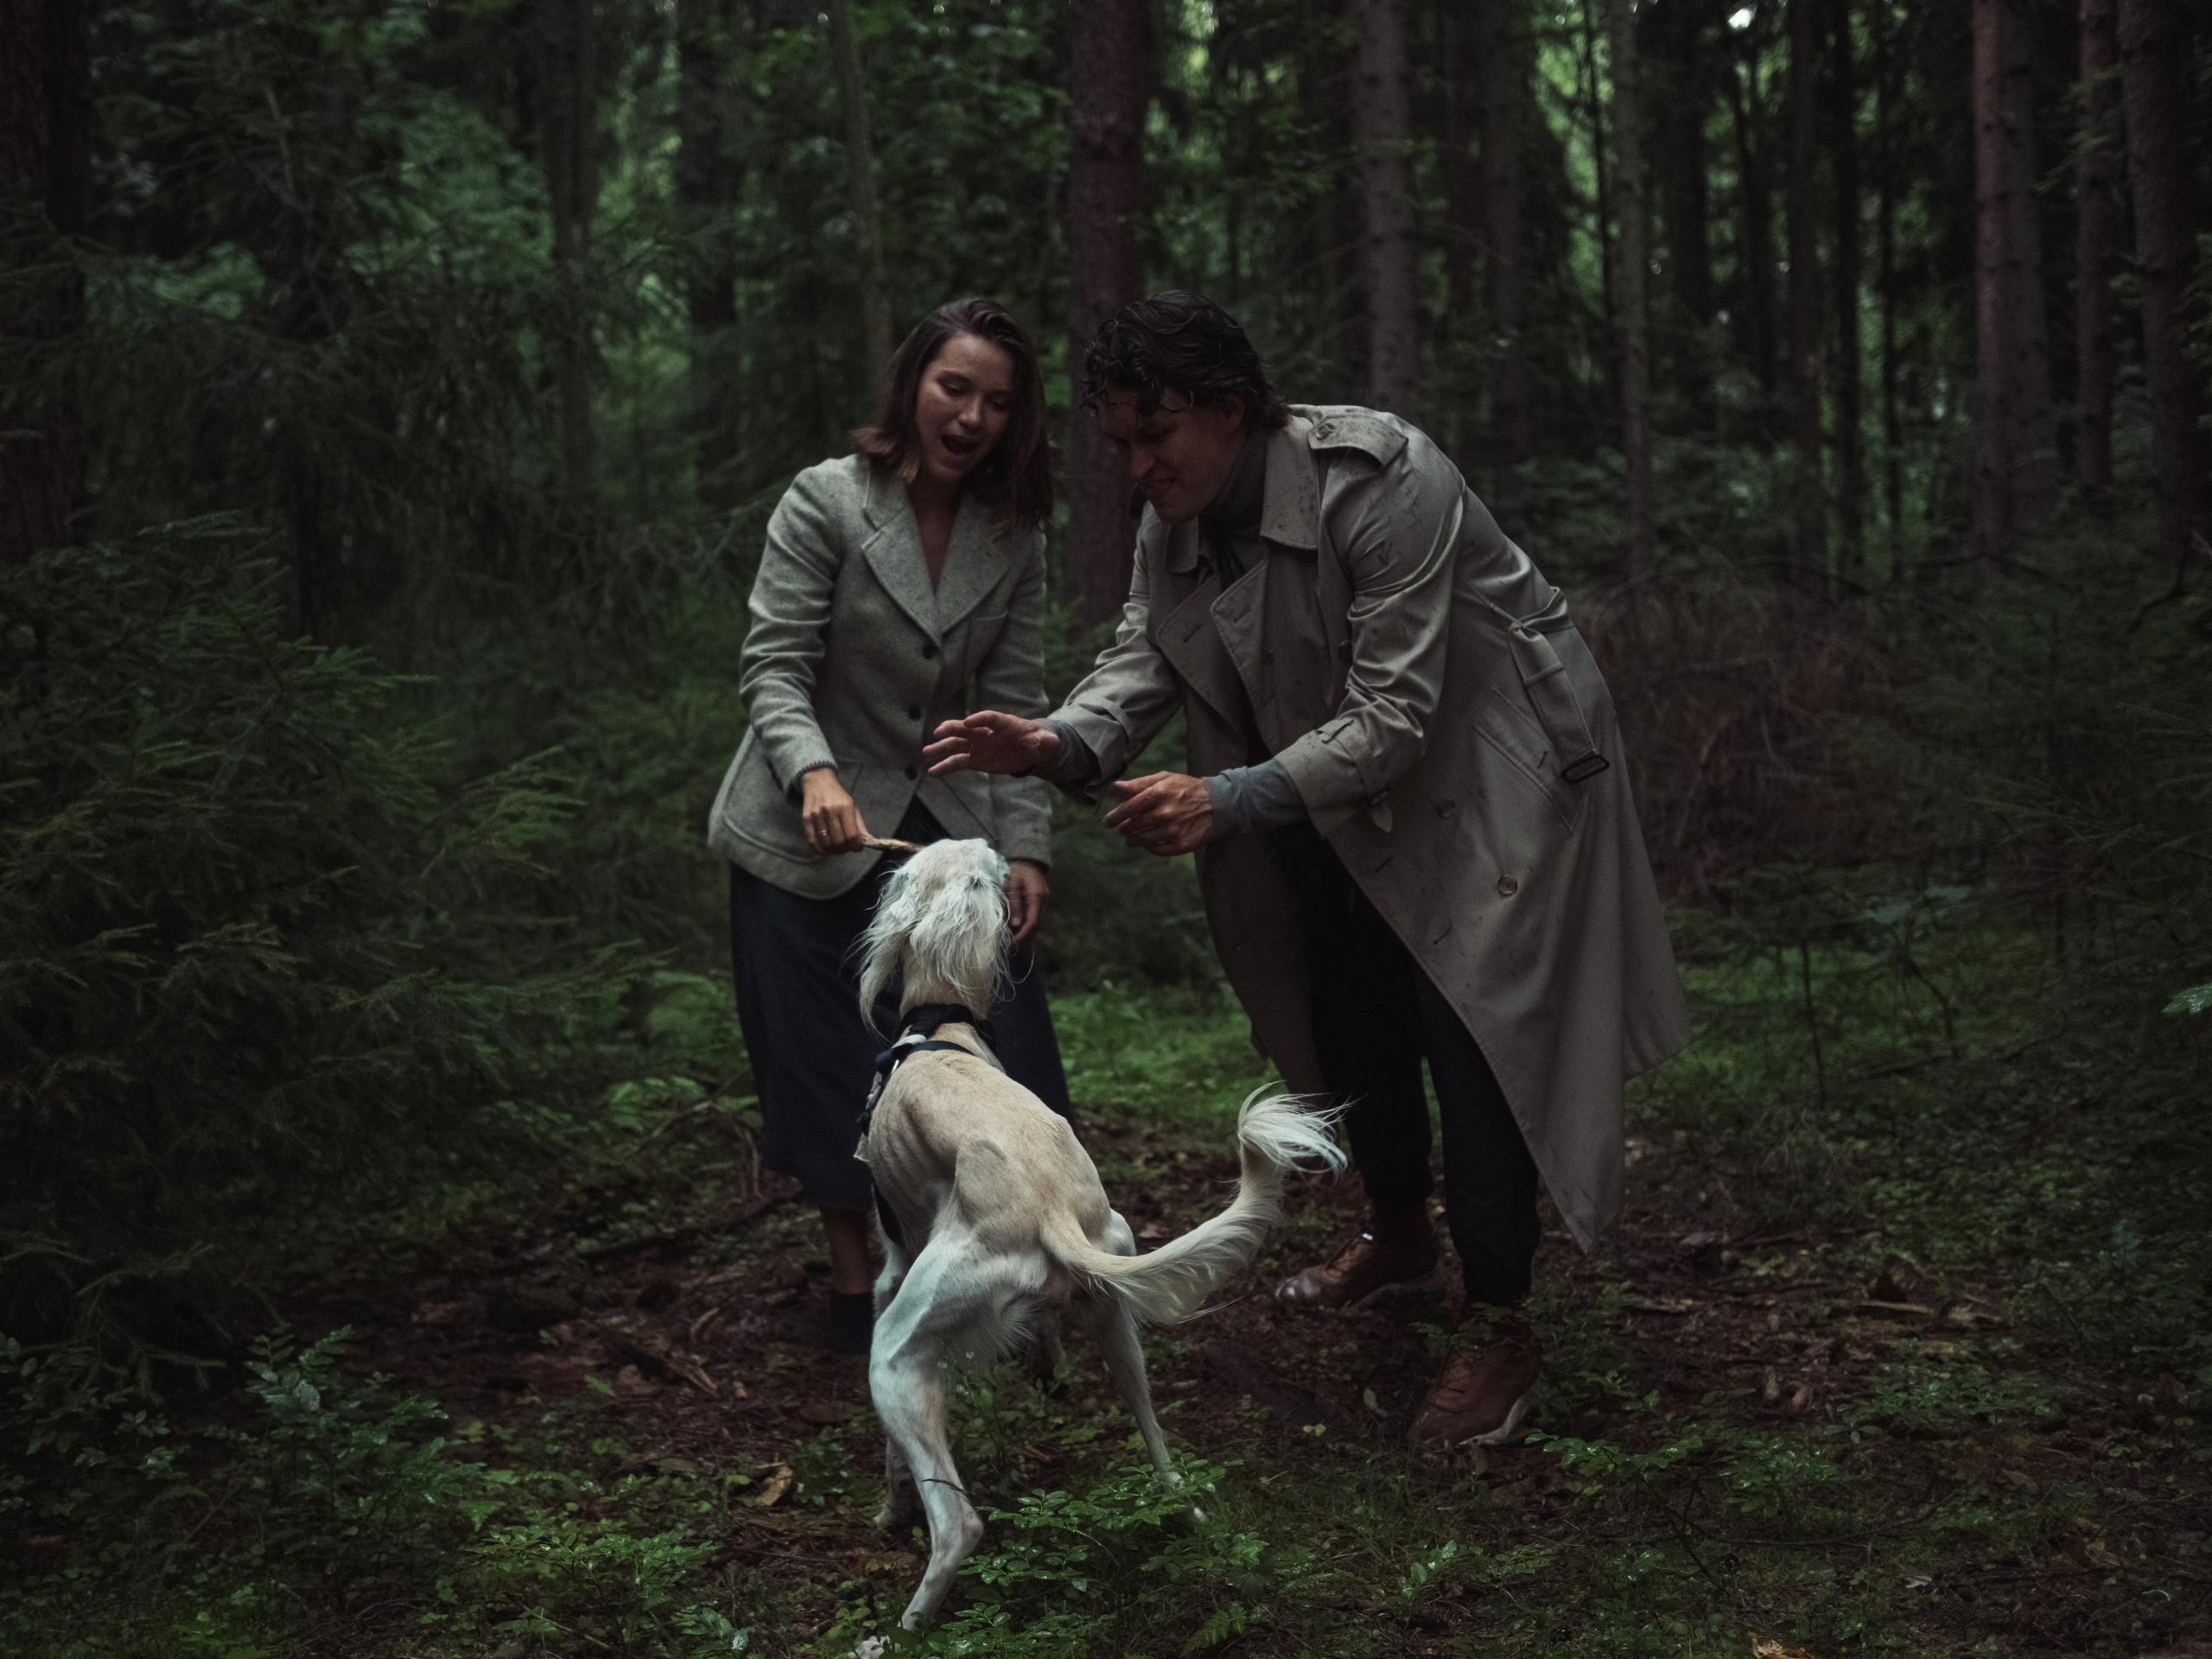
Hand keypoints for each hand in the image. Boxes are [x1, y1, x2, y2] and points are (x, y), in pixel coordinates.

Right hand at [798, 767, 870, 854]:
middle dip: (845, 849)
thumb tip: (866, 841)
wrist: (818, 782)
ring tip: (837, 849)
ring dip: (833, 851)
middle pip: (839, 841)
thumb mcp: (852, 806)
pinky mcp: (806, 819)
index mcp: (845, 807)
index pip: (851, 835)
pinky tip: (825, 850)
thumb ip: (859, 825)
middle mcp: (830, 811)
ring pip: (826, 843)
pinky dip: (819, 850)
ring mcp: (816, 815)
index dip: (856, 845)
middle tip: (847, 848)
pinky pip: (812, 840)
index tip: (857, 847)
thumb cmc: (837, 796)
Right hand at [924, 710, 1060, 776]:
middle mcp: (986, 733)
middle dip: (953, 729)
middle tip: (939, 732)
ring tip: (926, 752)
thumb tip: (1051, 741)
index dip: (980, 719)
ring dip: (942, 748)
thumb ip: (1045, 741)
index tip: (968, 721)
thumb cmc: (1037, 741)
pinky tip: (932, 772)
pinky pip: (957, 763)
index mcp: (1003, 724)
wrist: (1029, 749)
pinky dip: (945, 767)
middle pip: (967, 729)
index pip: (991, 719)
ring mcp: (978, 746)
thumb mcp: (1045, 742)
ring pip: (957, 745)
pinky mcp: (975, 759)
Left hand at [1005, 859, 1049, 947]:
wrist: (1026, 860)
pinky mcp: (1038, 903)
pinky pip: (1033, 918)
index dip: (1023, 935)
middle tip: (1010, 946)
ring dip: (1025, 933)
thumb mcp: (1012, 884)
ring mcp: (1042, 903)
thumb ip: (1014, 904)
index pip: (1033, 922)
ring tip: (1011, 941)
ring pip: (1036, 923)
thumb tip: (1016, 925)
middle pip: (1036, 926)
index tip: (1012, 943)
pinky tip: (1016, 930)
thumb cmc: (1016, 870)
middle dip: (1024, 937)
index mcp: (1037, 897)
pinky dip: (1025, 926)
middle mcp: (1042, 902)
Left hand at [1104, 771, 1214, 856]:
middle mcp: (1165, 813)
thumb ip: (1139, 784)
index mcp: (1159, 794)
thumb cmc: (1187, 788)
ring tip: (1131, 839)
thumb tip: (1115, 787)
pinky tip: (1148, 843)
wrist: (1218, 804)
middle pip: (1134, 826)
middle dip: (1124, 829)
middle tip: (1122, 829)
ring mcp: (1174, 831)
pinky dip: (1149, 847)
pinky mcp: (1181, 845)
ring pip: (1142, 840)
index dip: (1115, 816)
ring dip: (1133, 840)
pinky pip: (1157, 850)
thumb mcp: (1164, 778)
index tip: (1107, 822)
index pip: (1129, 808)